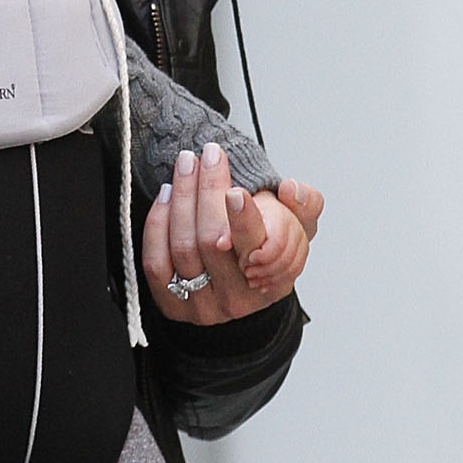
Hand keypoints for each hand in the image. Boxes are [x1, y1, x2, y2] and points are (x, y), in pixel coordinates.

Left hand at [143, 148, 323, 323]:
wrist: (237, 286)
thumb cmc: (266, 249)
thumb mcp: (297, 227)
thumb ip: (305, 205)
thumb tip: (291, 189)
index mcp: (272, 278)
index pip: (257, 248)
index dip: (244, 220)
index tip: (235, 191)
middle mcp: (237, 297)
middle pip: (212, 242)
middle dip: (207, 191)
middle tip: (207, 156)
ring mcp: (202, 306)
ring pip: (183, 248)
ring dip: (181, 199)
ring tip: (187, 166)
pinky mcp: (173, 306)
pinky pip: (156, 262)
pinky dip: (159, 223)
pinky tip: (167, 196)